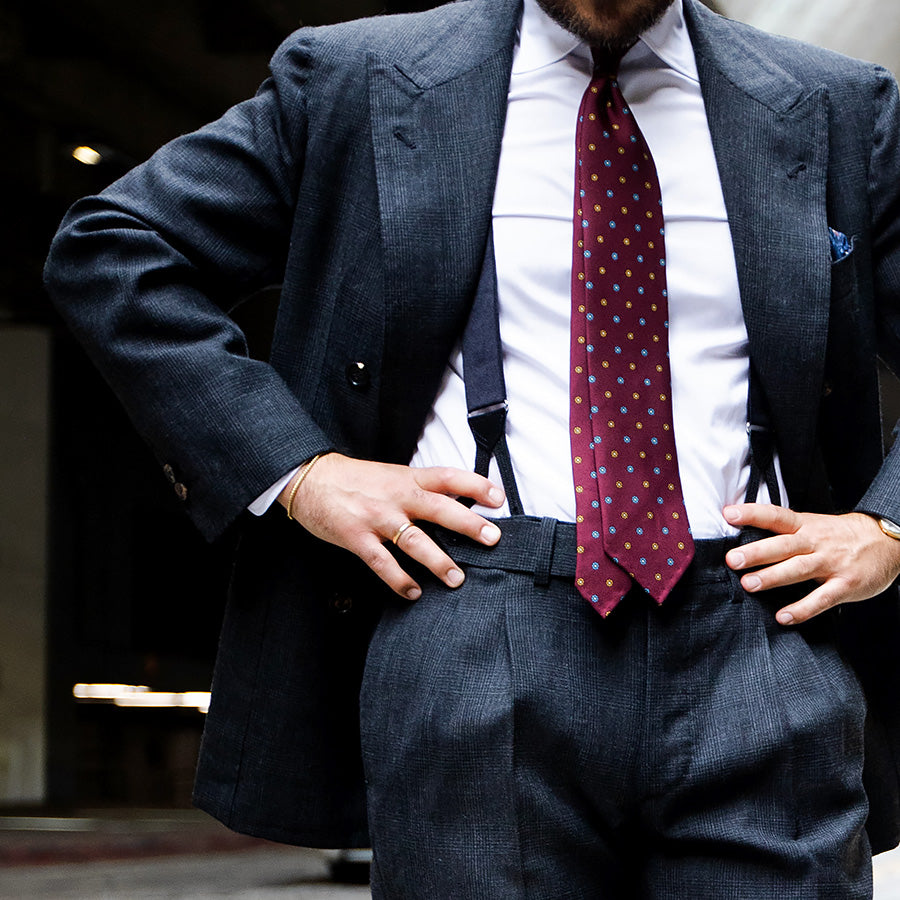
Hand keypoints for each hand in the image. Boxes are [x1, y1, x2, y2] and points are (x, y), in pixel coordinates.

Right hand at [278, 453, 504, 599]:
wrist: (310, 478)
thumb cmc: (355, 479)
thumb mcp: (392, 475)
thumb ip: (420, 489)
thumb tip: (456, 505)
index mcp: (407, 478)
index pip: (448, 477)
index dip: (475, 484)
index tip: (499, 497)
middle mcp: (396, 496)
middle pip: (438, 508)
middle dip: (468, 524)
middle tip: (492, 539)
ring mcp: (376, 517)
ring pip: (413, 540)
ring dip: (437, 561)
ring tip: (456, 579)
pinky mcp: (356, 538)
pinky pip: (382, 563)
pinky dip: (399, 580)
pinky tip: (413, 592)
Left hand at [723, 504, 899, 624]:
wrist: (886, 541)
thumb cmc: (839, 535)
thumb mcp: (812, 525)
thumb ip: (783, 533)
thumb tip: (744, 540)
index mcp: (805, 525)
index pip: (776, 516)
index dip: (752, 514)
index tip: (729, 514)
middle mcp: (815, 542)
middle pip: (783, 545)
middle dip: (756, 553)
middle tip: (733, 560)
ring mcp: (831, 563)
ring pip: (798, 569)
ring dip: (772, 577)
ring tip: (749, 584)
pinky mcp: (845, 585)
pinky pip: (821, 599)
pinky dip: (802, 609)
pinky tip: (784, 616)